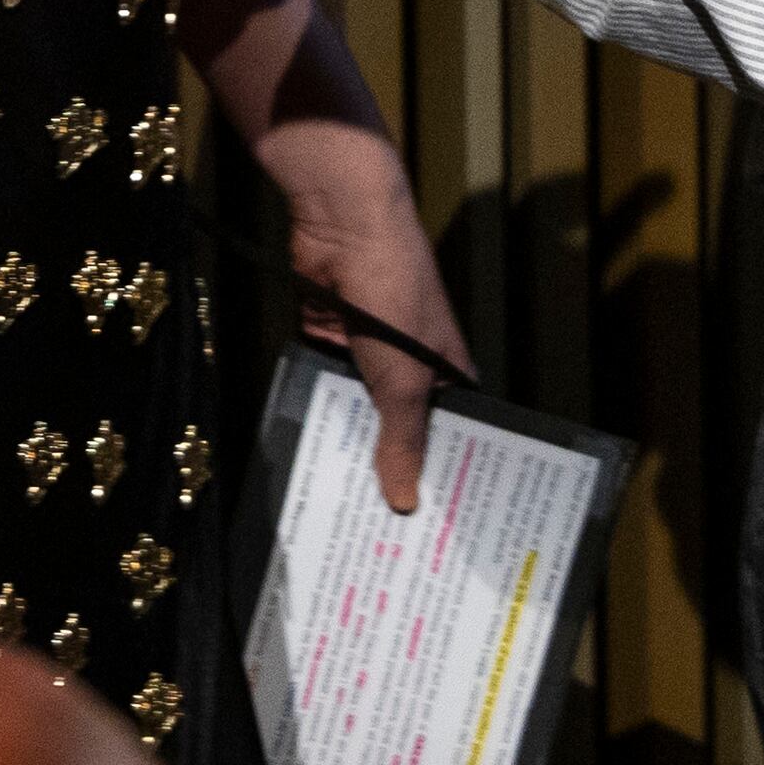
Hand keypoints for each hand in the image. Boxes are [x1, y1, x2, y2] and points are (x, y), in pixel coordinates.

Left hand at [262, 115, 478, 512]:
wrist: (345, 228)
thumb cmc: (396, 291)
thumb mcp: (404, 379)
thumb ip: (402, 439)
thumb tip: (403, 501)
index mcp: (448, 371)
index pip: (454, 433)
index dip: (447, 474)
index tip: (437, 526)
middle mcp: (412, 368)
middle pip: (402, 430)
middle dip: (393, 471)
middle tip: (384, 535)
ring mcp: (368, 358)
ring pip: (360, 416)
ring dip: (351, 448)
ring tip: (341, 509)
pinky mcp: (330, 345)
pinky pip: (326, 393)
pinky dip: (319, 418)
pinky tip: (309, 460)